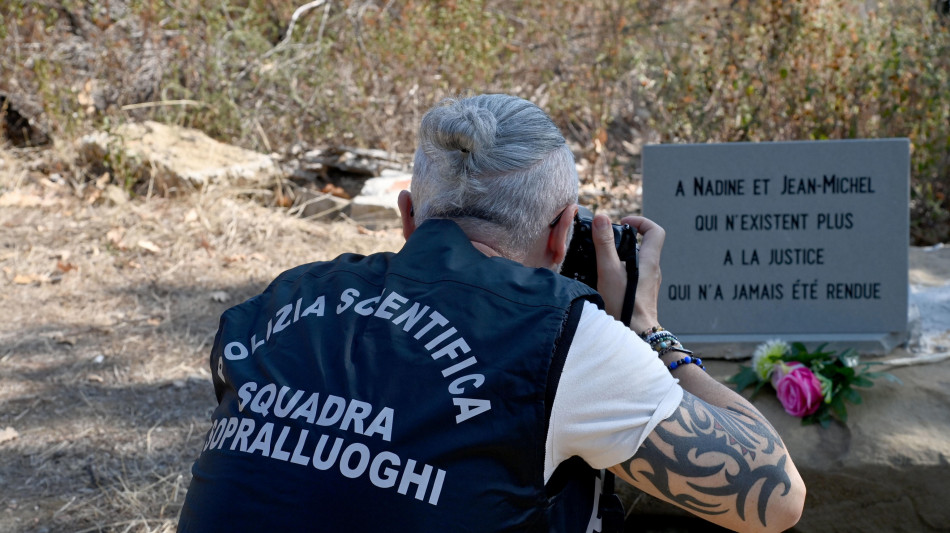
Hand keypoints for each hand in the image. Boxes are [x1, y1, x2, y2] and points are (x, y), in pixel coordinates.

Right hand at [592, 214, 664, 331]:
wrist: (636, 335)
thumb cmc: (625, 304)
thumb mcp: (609, 270)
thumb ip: (604, 244)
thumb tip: (601, 218)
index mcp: (649, 261)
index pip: (655, 231)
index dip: (640, 221)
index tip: (623, 223)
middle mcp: (653, 271)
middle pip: (644, 246)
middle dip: (625, 241)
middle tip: (606, 244)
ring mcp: (649, 284)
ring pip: (637, 263)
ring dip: (621, 259)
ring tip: (603, 265)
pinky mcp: (642, 296)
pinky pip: (634, 277)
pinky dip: (621, 274)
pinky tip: (607, 282)